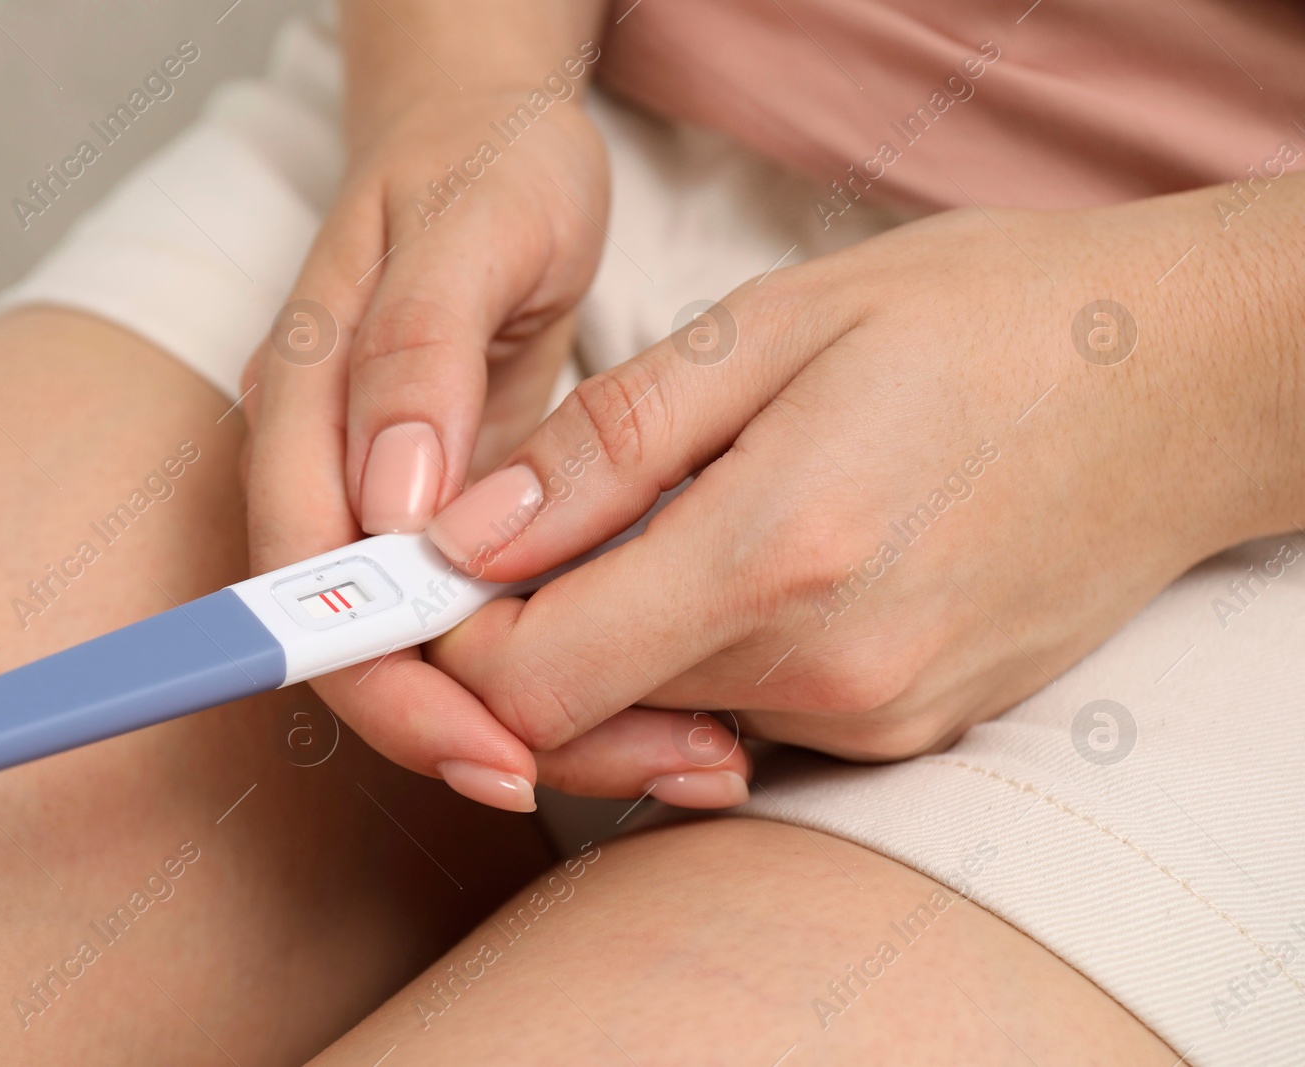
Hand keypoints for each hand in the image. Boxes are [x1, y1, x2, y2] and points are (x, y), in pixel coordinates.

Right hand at [239, 76, 751, 807]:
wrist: (494, 150)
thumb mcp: (470, 226)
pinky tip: (669, 695)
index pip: (308, 589)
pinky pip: (493, 622)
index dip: (388, 687)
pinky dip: (571, 669)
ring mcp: (390, 503)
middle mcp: (330, 474)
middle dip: (484, 733)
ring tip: (686, 751)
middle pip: (372, 652)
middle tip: (643, 765)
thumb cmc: (482, 168)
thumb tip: (390, 504)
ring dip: (548, 720)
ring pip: (439, 657)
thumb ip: (416, 350)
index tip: (494, 749)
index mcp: (300, 408)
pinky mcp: (454, 520)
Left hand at [422, 180, 1304, 761]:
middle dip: (534, 631)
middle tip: (547, 521)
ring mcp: (878, 717)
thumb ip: (606, 446)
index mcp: (775, 558)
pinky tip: (761, 559)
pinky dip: (712, 650)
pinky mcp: (913, 732)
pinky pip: (752, 717)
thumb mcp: (774, 326)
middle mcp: (827, 673)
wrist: (1187, 386)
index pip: (535, 683)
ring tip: (680, 516)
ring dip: (628, 634)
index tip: (444, 564)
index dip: (458, 634)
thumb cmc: (985, 319)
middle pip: (588, 715)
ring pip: (664, 717)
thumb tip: (465, 536)